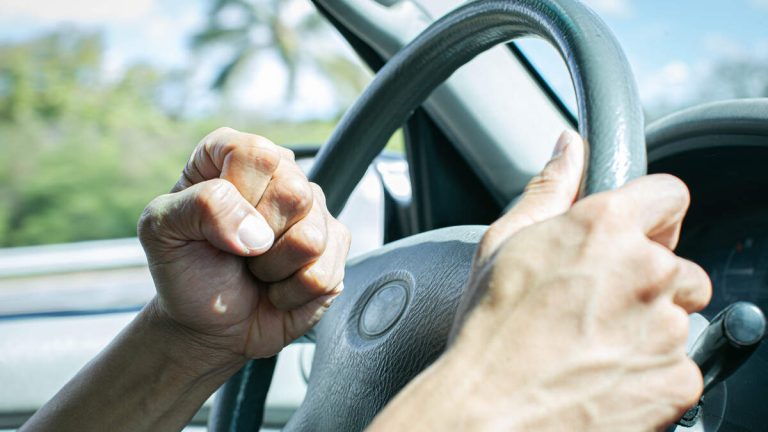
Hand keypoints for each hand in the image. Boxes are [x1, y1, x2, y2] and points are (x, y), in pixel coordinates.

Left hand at [138, 127, 350, 361]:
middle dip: (257, 238)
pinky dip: (291, 293)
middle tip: (237, 251)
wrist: (208, 324)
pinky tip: (277, 287)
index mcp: (234, 155)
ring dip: (273, 269)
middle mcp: (280, 175)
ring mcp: (314, 211)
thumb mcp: (162, 230)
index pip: (258, 154)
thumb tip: (257, 232)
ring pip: (311, 238)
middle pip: (294, 193)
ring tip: (257, 269)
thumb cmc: (186, 269)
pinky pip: (324, 273)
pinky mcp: (334, 248)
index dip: (239, 193)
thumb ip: (199, 206)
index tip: (213, 223)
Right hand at [370, 130, 710, 430]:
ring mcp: (667, 328)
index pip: (670, 194)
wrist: (489, 411)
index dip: (650, 214)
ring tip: (592, 343)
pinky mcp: (678, 377)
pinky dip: (651, 369)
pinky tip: (604, 373)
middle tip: (595, 302)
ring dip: (649, 325)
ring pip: (679, 314)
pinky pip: (680, 363)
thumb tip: (569, 147)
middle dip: (647, 277)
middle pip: (677, 261)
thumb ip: (549, 187)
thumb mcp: (504, 244)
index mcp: (605, 228)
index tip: (636, 234)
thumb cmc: (489, 331)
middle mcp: (646, 271)